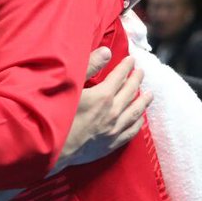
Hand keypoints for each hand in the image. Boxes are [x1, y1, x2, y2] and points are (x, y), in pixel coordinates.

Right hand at [53, 55, 152, 174]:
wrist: (51, 149)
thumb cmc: (56, 116)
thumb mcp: (70, 86)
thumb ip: (89, 66)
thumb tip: (107, 52)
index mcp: (102, 96)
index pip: (119, 77)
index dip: (126, 66)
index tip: (131, 60)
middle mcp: (112, 112)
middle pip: (130, 92)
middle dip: (136, 80)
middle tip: (140, 72)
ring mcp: (113, 130)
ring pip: (135, 112)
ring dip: (143, 101)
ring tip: (150, 94)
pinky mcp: (110, 144)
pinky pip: (131, 132)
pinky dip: (138, 123)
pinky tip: (141, 119)